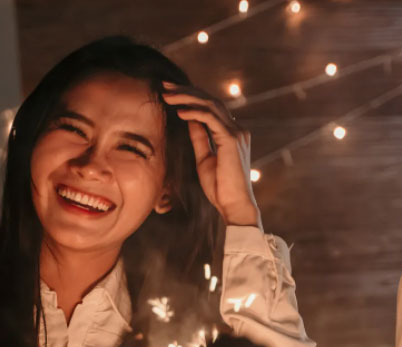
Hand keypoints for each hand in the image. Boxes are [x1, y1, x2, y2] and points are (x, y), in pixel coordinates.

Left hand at [161, 82, 260, 227]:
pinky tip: (179, 112)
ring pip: (210, 105)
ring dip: (187, 97)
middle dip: (186, 91)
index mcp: (231, 133)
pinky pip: (211, 118)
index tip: (169, 93)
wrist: (234, 206)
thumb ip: (199, 138)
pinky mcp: (232, 140)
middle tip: (164, 86)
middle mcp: (237, 129)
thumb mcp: (203, 159)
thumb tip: (190, 120)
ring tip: (167, 95)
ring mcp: (236, 133)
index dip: (190, 97)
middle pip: (210, 100)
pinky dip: (194, 112)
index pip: (210, 107)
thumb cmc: (220, 188)